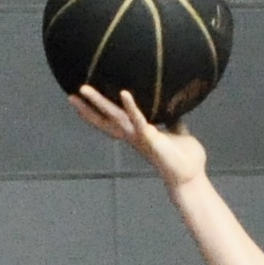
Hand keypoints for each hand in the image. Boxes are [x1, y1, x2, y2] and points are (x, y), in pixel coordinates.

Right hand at [71, 86, 207, 188]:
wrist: (191, 176)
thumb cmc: (184, 157)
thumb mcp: (177, 132)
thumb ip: (172, 121)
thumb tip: (176, 106)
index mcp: (137, 134)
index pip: (112, 122)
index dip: (97, 112)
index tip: (83, 100)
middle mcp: (133, 136)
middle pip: (105, 120)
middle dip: (88, 108)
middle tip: (72, 94)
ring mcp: (140, 138)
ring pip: (114, 118)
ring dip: (99, 103)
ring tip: (84, 89)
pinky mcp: (151, 139)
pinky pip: (139, 120)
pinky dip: (131, 107)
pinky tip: (124, 93)